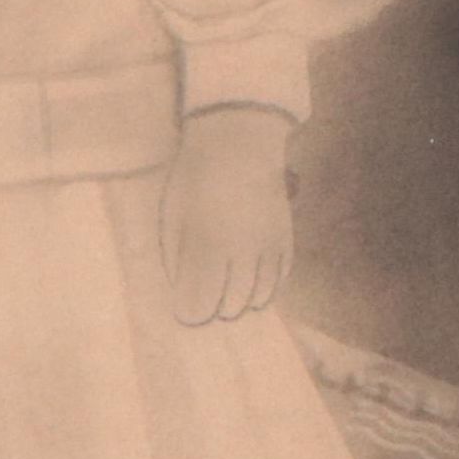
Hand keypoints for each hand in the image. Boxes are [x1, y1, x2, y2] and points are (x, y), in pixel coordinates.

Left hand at [158, 104, 294, 324]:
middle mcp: (242, 250)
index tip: (186, 312)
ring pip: (260, 296)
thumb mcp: (173, 216)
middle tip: (207, 302)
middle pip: (232, 305)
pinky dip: (266, 288)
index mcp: (207, 244)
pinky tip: (252, 283)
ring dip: (242, 301)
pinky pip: (280, 279)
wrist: (238, 145)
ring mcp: (268, 246)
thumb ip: (176, 258)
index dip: (193, 313)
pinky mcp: (286, 239)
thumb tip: (181, 293)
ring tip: (229, 293)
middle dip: (216, 309)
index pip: (202, 301)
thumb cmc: (195, 180)